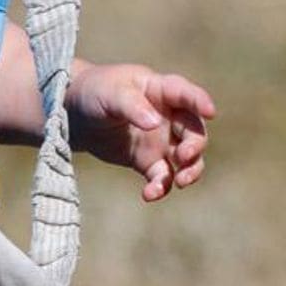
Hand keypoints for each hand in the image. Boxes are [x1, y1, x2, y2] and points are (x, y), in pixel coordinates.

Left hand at [66, 63, 215, 201]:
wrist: (74, 114)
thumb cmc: (95, 92)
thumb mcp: (109, 93)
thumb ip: (132, 105)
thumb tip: (155, 123)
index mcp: (160, 90)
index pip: (185, 93)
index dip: (200, 101)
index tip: (211, 112)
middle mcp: (168, 116)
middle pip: (194, 131)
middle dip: (195, 145)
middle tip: (183, 156)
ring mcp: (161, 140)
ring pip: (187, 158)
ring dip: (190, 170)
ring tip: (179, 182)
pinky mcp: (148, 161)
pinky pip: (162, 177)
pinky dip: (160, 187)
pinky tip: (149, 194)